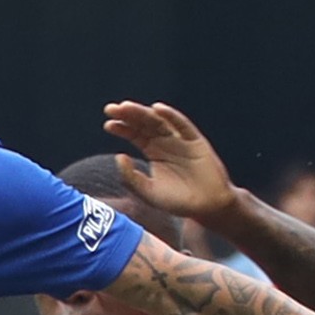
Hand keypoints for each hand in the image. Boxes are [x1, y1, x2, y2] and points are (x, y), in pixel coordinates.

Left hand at [98, 100, 238, 221]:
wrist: (207, 207)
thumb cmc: (177, 201)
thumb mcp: (148, 192)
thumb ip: (131, 177)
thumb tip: (118, 156)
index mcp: (153, 151)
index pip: (134, 134)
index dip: (122, 128)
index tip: (108, 124)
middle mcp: (165, 141)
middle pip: (144, 124)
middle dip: (127, 115)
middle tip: (111, 109)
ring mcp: (180, 139)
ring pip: (159, 121)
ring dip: (143, 112)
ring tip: (126, 107)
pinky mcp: (196, 141)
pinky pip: (182, 125)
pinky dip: (171, 116)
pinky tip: (157, 109)